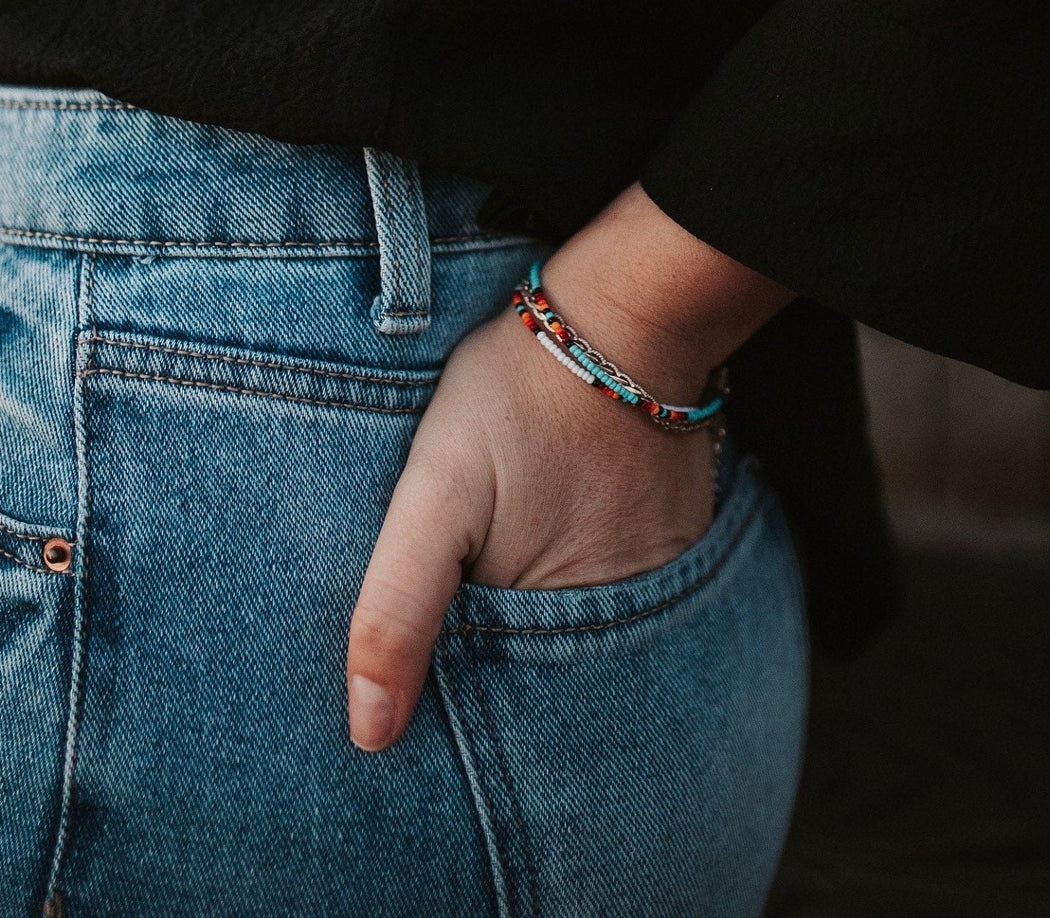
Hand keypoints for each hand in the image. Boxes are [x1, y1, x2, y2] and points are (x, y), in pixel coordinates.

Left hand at [345, 182, 794, 750]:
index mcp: (562, 626)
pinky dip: (582, 571)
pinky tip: (554, 526)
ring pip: (584, 624)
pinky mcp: (679, 534)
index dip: (450, 690)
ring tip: (507, 549)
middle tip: (467, 573)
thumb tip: (369, 734)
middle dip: (496, 651)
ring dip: (542, 608)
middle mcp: (627, 619)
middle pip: (544, 666)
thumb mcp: (434, 490)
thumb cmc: (516, 394)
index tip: (418, 663)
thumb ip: (399, 605)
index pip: (497, 704)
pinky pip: (623, 580)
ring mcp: (662, 576)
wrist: (619, 315)